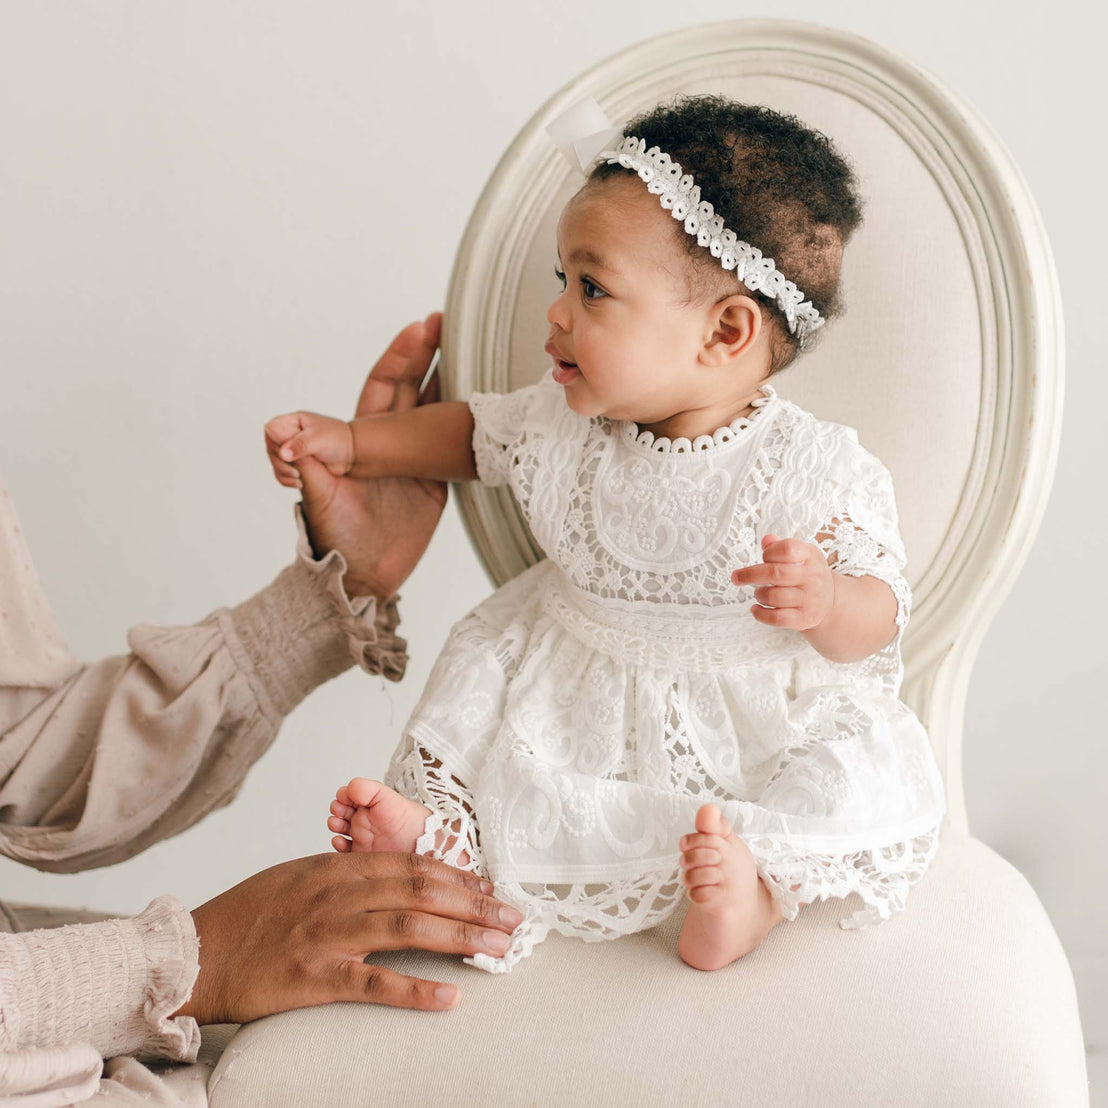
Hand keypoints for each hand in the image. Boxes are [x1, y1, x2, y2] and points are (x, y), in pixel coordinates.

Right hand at [178, 851, 523, 1023]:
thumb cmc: (248, 915)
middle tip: (515, 917)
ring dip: (463, 936)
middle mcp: (339, 892)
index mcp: (337, 866)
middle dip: (476, 902)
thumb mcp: (300, 875)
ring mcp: (328, 933)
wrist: (194, 952)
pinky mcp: (315, 977)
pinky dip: (417, 989)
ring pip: (410, 926)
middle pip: (423, 890)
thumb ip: (346, 873)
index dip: (460, 875)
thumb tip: (394, 876)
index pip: (414, 864)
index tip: (493, 886)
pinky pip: (375, 982)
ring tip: (500, 947)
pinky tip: (451, 997)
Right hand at [265, 411, 354, 479]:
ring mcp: (291, 449)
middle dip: (280, 462)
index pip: (271, 430)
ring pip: (276, 462)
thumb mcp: (319, 440)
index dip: (275, 444)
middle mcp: (289, 435)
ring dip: (283, 472)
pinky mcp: (295, 463)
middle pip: (271, 449)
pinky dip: (287, 479)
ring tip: (299, 478)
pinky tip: (300, 483)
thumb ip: (300, 445)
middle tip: (296, 472)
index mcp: (292, 422)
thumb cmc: (339, 440)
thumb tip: (283, 453)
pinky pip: (282, 472)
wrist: (353, 454)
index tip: (287, 455)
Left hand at [279, 312, 447, 600]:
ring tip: (474, 352)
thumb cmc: (334, 538)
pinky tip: (484, 406)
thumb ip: (308, 463)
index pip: (381, 384)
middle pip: (410, 387)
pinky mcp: (433, 479)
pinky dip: (466, 420)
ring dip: (450, 380)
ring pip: (433, 408)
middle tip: (446, 324)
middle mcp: (385, 441)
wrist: (362, 579)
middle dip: (427, 354)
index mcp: (358, 437)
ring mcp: (411, 459)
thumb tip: (283, 432)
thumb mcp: (320, 498)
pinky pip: (450, 441)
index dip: (399, 357)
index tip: (418, 331)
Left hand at [731, 533, 834, 631]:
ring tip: (758, 593)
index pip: (787, 549)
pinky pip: (776, 618)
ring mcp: (810, 599)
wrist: (830, 601)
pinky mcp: (804, 618)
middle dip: (750, 575)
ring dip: (758, 594)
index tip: (764, 557)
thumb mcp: (801, 555)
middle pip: (775, 573)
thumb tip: (767, 540)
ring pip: (773, 596)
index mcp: (811, 556)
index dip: (769, 552)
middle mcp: (813, 577)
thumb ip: (781, 546)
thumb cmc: (807, 573)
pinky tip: (755, 609)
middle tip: (736, 577)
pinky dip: (760, 614)